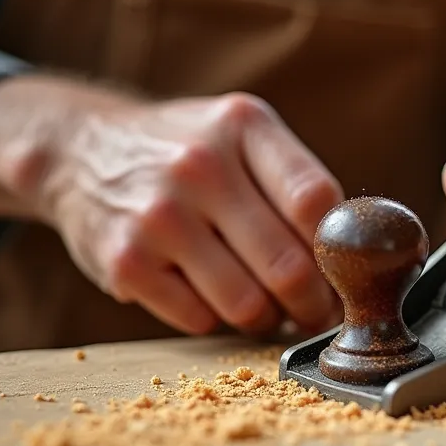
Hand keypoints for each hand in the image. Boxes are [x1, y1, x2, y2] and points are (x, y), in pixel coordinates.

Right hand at [33, 88, 343, 336]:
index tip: (352, 275)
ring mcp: (159, 216)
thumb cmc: (185, 151)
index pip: (316, 200)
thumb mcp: (240, 134)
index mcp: (242, 125)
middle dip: (315, 303)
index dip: (342, 252)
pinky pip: (200, 319)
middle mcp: (200, 165)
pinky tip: (212, 295)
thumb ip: (296, 182)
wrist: (81, 151)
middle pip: (289, 265)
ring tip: (267, 306)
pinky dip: (217, 320)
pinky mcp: (126, 262)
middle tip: (318, 312)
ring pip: (248, 304)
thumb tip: (365, 256)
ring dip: (268, 319)